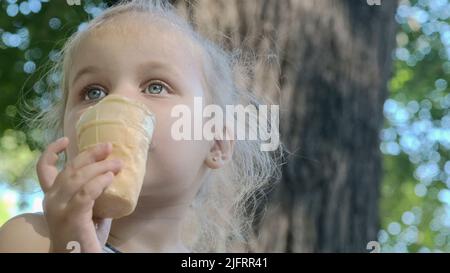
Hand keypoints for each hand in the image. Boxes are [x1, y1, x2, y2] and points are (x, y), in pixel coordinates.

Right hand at [36, 137, 122, 252]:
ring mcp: (59, 208)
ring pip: (79, 177)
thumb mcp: (86, 208)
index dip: (52, 151)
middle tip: (109, 147)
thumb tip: (114, 172)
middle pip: (70, 168)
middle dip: (90, 154)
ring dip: (101, 167)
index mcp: (52, 196)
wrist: (77, 258)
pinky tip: (110, 178)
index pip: (44, 169)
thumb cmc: (84, 235)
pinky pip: (86, 193)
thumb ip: (93, 192)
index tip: (67, 140)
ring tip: (118, 164)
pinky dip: (99, 182)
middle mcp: (51, 199)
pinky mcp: (71, 217)